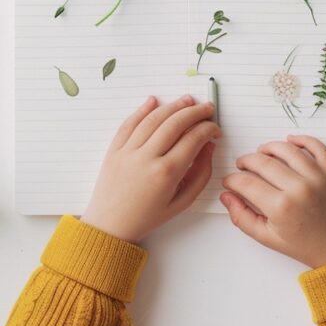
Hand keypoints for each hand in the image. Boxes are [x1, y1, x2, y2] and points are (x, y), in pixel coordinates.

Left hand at [82, 95, 220, 242]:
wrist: (111, 225)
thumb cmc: (148, 217)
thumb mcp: (182, 202)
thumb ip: (201, 174)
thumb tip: (209, 147)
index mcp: (167, 173)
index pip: (193, 138)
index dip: (208, 129)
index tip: (215, 128)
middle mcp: (147, 157)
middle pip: (176, 123)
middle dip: (195, 112)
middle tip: (207, 108)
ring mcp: (128, 151)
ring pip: (154, 118)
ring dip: (173, 106)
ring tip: (187, 101)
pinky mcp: (114, 149)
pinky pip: (129, 123)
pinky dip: (142, 109)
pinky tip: (154, 100)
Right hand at [219, 135, 325, 268]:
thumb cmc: (304, 245)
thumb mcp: (266, 237)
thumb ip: (242, 217)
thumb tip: (226, 196)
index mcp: (281, 207)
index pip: (246, 183)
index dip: (232, 180)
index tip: (229, 182)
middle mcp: (299, 188)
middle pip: (263, 162)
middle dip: (246, 161)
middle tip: (242, 166)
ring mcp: (317, 178)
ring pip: (287, 149)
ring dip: (269, 147)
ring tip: (261, 153)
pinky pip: (317, 147)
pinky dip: (303, 139)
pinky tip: (290, 140)